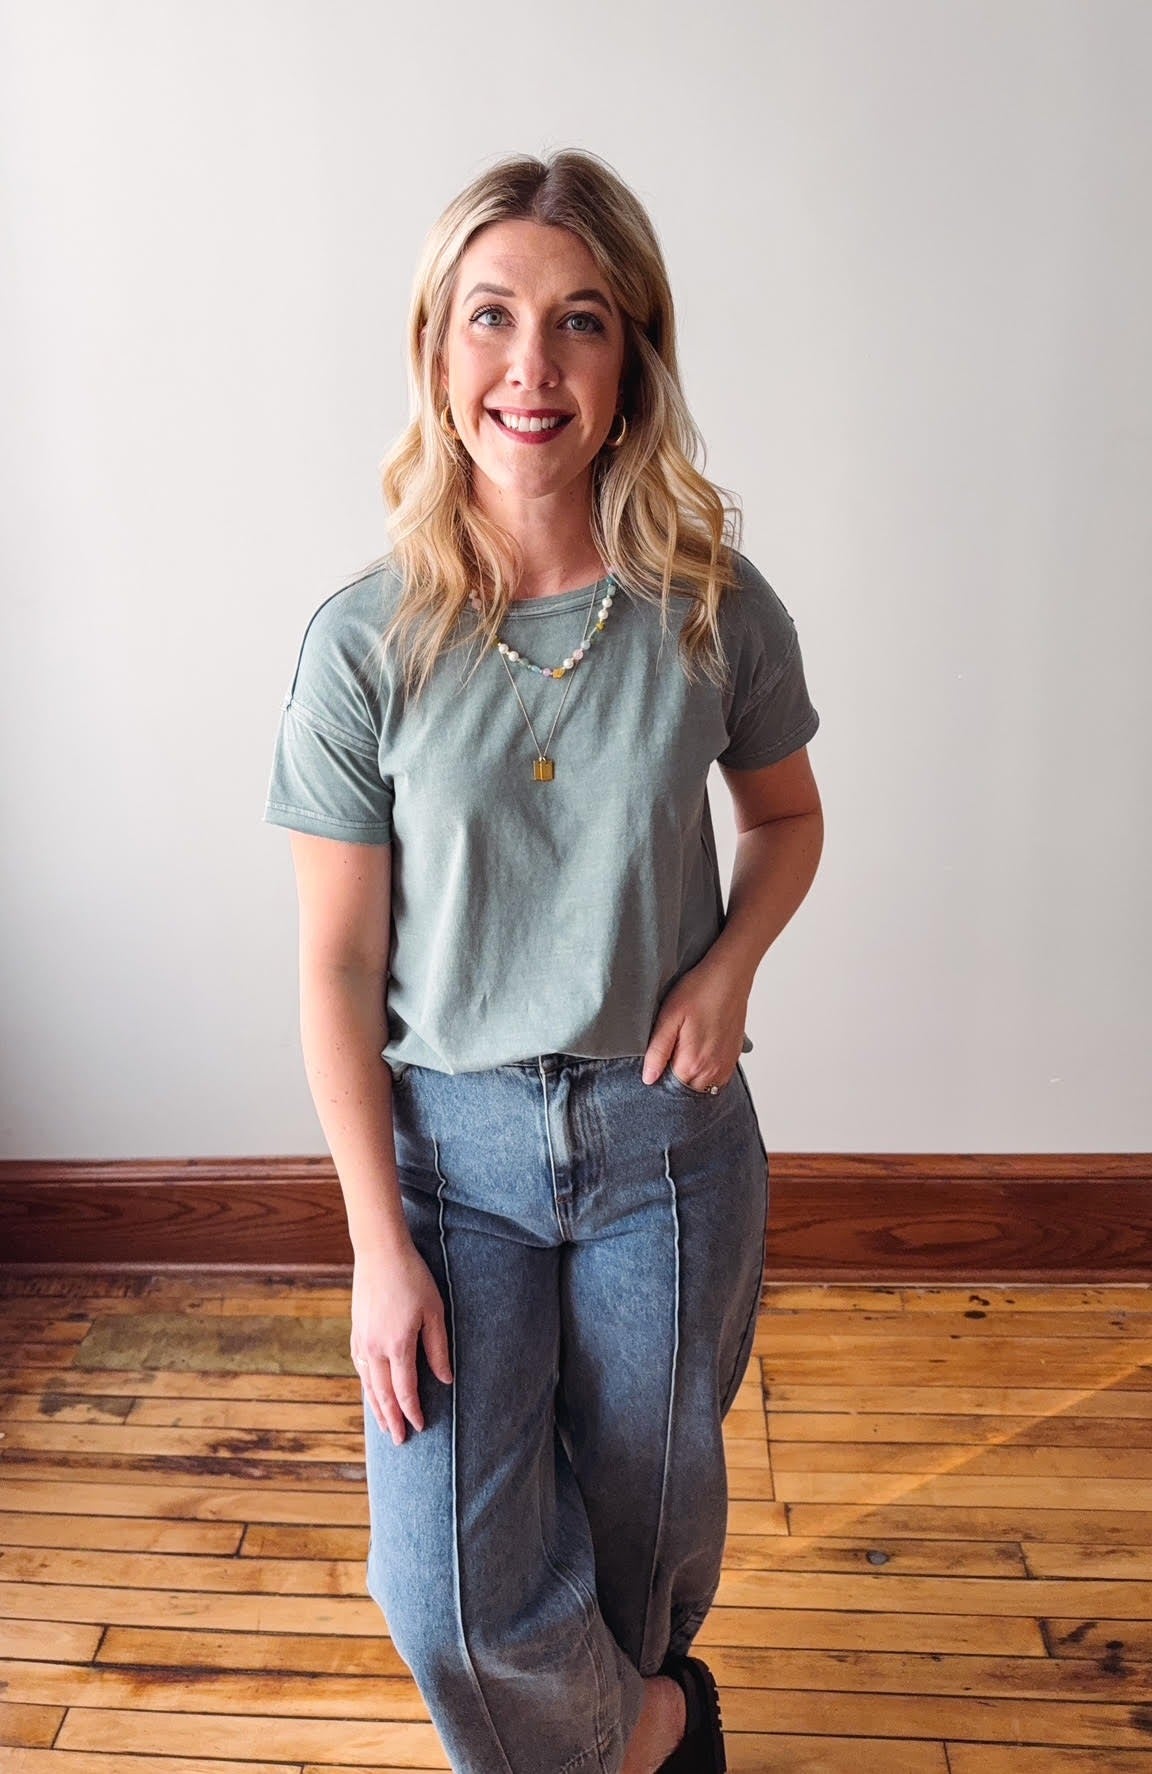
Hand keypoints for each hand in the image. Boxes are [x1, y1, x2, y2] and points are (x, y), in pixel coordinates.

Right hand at [351, 1241, 453, 1444]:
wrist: (380, 1253)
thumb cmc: (413, 1278)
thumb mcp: (434, 1312)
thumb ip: (438, 1349)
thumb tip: (445, 1380)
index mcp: (397, 1345)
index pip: (405, 1390)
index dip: (413, 1411)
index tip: (421, 1427)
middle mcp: (375, 1348)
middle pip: (382, 1395)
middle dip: (392, 1420)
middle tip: (399, 1441)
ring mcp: (361, 1341)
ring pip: (367, 1385)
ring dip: (376, 1408)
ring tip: (384, 1427)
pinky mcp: (356, 1332)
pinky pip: (360, 1369)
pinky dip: (366, 1387)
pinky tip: (371, 1394)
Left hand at [642, 953, 749, 1091]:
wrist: (729, 975)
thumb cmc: (699, 990)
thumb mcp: (669, 1017)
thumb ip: (658, 1052)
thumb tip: (648, 1079)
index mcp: (693, 1064)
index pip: (669, 1089)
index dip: (658, 1079)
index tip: (654, 1063)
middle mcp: (713, 1071)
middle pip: (686, 1090)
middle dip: (674, 1079)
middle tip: (667, 1053)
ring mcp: (726, 1066)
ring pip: (702, 1086)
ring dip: (690, 1076)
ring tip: (682, 1050)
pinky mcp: (733, 1057)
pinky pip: (716, 1077)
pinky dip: (705, 1071)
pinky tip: (698, 1049)